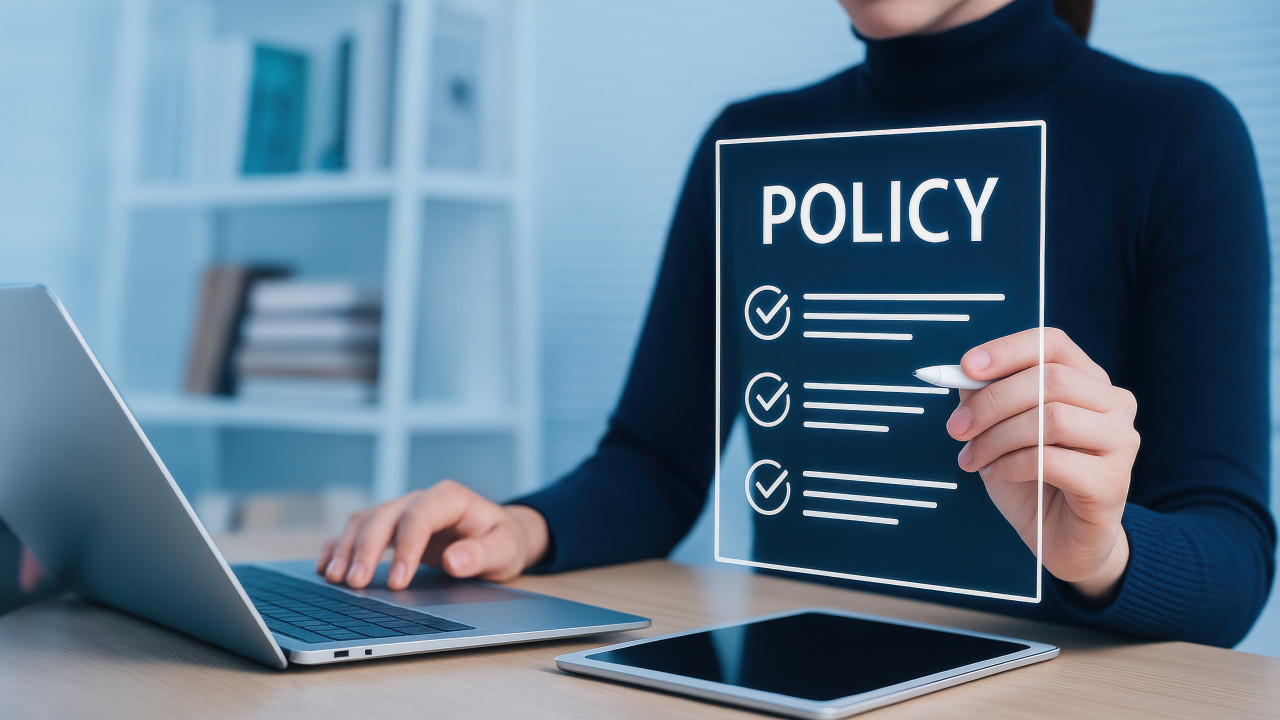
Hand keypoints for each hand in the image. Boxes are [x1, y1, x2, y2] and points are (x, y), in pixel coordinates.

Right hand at [316, 480, 549, 589]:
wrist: (498, 536)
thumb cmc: (502, 541)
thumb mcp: (504, 550)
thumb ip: (482, 554)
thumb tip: (455, 560)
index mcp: (449, 498)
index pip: (419, 518)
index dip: (406, 549)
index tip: (397, 582)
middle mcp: (420, 499)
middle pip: (384, 517)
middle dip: (366, 550)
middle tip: (354, 583)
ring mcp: (402, 510)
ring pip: (365, 521)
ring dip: (346, 548)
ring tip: (334, 578)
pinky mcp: (391, 526)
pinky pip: (358, 529)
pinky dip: (338, 545)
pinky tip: (325, 566)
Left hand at [946, 328, 1138, 600]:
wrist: (1060, 539)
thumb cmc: (1032, 479)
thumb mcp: (1000, 431)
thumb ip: (987, 398)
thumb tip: (963, 376)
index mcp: (1088, 381)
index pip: (1053, 344)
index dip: (1008, 350)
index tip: (966, 368)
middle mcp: (1114, 405)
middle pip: (1050, 380)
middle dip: (991, 402)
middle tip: (957, 429)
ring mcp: (1121, 442)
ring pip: (1052, 419)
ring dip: (998, 437)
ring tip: (972, 458)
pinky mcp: (1112, 482)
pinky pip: (1052, 460)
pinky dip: (1011, 465)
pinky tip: (996, 474)